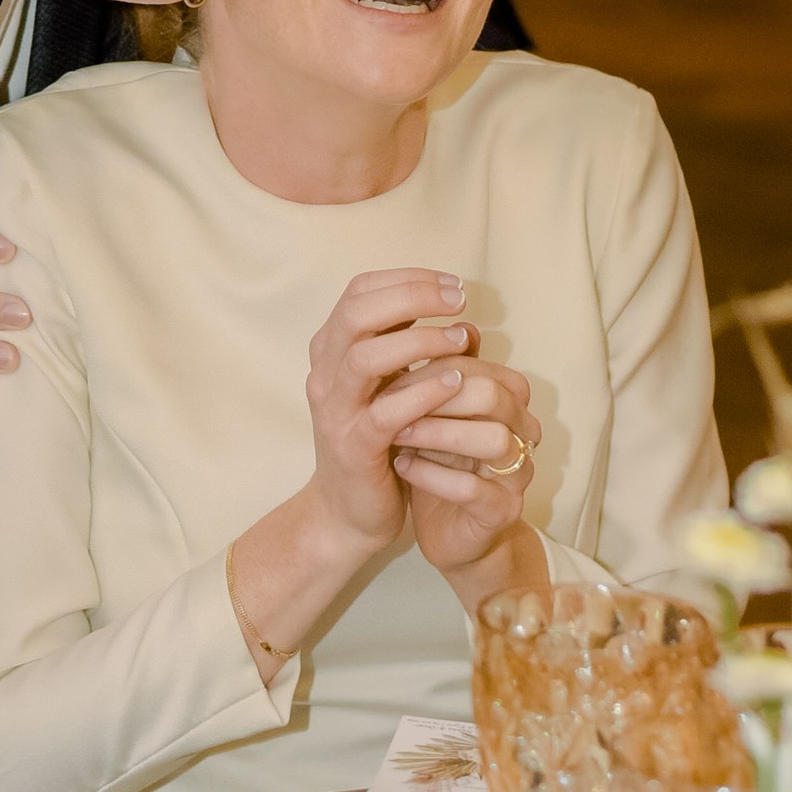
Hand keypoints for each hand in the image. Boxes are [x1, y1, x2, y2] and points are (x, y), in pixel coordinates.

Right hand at [300, 267, 479, 564]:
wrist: (347, 513)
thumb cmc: (378, 443)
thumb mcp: (392, 388)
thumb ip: (416, 353)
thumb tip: (467, 322)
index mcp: (331, 351)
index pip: (359, 291)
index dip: (406, 279)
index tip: (452, 284)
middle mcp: (325, 374)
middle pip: (356, 313)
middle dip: (412, 296)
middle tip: (458, 299)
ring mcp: (335, 411)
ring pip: (365, 358)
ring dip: (418, 341)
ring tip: (461, 339)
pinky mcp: (353, 448)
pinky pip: (385, 413)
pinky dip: (422, 392)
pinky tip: (455, 382)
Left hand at [394, 347, 542, 599]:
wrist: (445, 531)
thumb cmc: (435, 459)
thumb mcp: (428, 409)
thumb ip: (430, 369)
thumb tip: (415, 321)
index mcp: (507, 399)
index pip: (476, 364)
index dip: (430, 362)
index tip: (385, 365)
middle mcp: (521, 430)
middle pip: (491, 393)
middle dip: (434, 393)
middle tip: (386, 398)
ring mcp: (516, 473)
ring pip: (492, 438)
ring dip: (436, 432)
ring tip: (394, 433)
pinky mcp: (500, 511)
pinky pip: (473, 488)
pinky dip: (432, 475)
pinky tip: (402, 466)